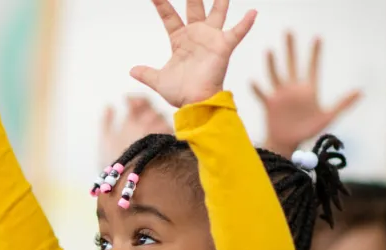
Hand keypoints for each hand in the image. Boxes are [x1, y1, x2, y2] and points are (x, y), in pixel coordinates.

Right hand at [100, 95, 172, 161]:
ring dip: (155, 122)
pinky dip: (163, 132)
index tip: (128, 101)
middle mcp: (149, 123)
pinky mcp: (169, 144)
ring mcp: (161, 133)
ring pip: (162, 120)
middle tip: (137, 117)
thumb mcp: (104, 140)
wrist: (132, 182)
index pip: (139, 100)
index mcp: (132, 119)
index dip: (134, 99)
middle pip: (152, 110)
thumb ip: (107, 120)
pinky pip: (168, 132)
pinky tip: (156, 141)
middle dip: (145, 111)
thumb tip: (109, 106)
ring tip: (146, 130)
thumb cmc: (116, 163)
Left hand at [130, 0, 256, 108]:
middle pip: (194, 7)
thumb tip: (132, 71)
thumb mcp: (159, 81)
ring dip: (221, 1)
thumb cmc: (181, 93)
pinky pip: (236, 33)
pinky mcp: (223, 48)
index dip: (161, 3)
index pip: (169, 16)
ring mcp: (211, 40)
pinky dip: (245, 24)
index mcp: (180, 40)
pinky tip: (253, 12)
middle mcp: (197, 35)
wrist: (195, 104)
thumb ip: (147, 74)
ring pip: (217, 13)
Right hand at [252, 32, 360, 156]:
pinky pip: (262, 94)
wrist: (289, 143)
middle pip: (292, 64)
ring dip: (273, 63)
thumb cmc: (308, 130)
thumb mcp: (328, 117)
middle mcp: (293, 89)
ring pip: (276, 75)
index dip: (315, 53)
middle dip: (291, 49)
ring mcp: (280, 95)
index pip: (312, 67)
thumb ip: (343, 103)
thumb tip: (361, 91)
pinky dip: (258, 88)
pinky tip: (253, 80)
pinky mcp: (270, 104)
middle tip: (289, 31)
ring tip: (270, 50)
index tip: (318, 37)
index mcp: (308, 90)